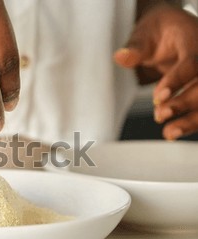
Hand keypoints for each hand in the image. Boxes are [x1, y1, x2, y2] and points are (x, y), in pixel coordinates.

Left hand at [113, 3, 197, 139]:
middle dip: (185, 103)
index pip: (192, 62)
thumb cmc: (157, 33)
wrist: (170, 31)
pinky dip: (191, 122)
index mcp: (192, 39)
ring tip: (169, 133)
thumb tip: (121, 57)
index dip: (177, 80)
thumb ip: (134, 48)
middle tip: (161, 115)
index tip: (158, 97)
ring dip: (191, 120)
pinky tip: (174, 133)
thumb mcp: (142, 35)